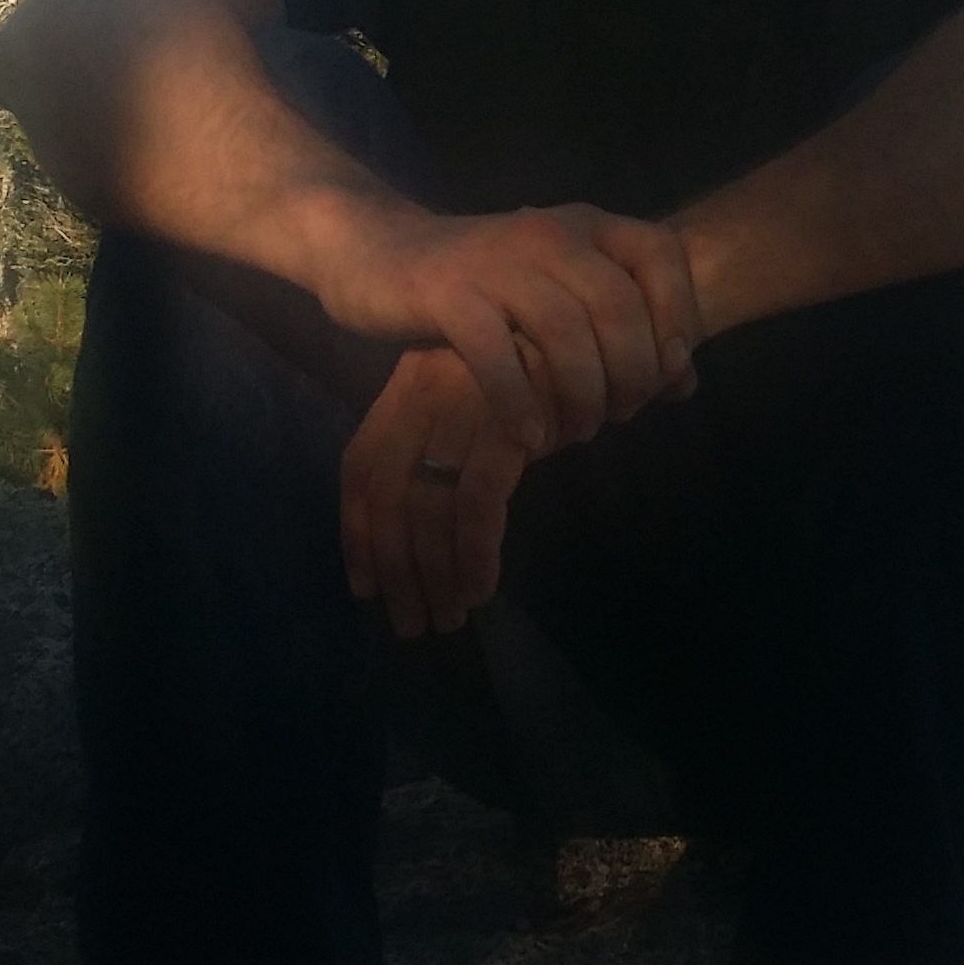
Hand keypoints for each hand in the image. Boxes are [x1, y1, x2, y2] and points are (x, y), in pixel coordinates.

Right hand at [319, 202, 700, 451]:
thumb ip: (624, 332)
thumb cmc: (483, 287)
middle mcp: (549, 233)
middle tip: (615, 416)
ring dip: (580, 397)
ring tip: (573, 433)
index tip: (665, 371)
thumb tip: (685, 383)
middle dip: (629, 376)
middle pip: (619, 308)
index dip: (677, 317)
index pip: (662, 256)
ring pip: (565, 334)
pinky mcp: (446, 293)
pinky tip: (528, 438)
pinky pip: (498, 356)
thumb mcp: (558, 296)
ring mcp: (496, 261)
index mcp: (585, 224)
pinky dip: (521, 405)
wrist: (377, 253)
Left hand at [341, 346, 528, 636]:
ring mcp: (463, 403)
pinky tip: (480, 589)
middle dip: (395, 569)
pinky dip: (473, 555)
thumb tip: (413, 540)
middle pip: (389, 494)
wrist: (607, 340)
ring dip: (435, 573)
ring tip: (448, 618)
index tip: (365, 588)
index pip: (360, 466)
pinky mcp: (504, 423)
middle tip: (410, 623)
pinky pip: (476, 504)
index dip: (356, 532)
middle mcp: (424, 388)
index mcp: (407, 385)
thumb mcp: (477, 411)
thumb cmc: (541, 387)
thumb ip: (440, 453)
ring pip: (429, 506)